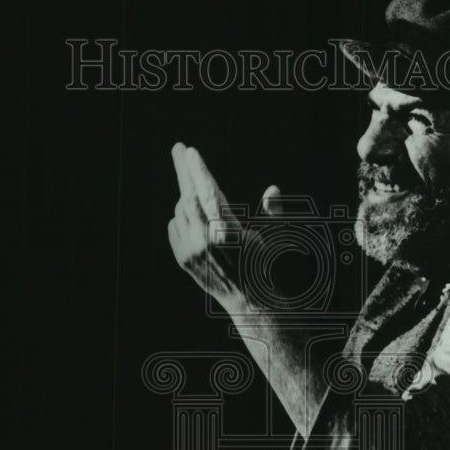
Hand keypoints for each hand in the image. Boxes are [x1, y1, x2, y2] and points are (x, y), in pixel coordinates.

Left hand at [168, 142, 288, 310]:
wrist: (248, 301)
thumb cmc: (266, 265)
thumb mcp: (275, 237)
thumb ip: (274, 212)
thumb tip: (273, 189)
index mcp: (229, 234)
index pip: (209, 194)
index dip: (199, 171)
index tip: (190, 151)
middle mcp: (206, 242)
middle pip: (188, 197)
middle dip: (184, 170)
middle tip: (179, 148)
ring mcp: (191, 252)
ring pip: (181, 211)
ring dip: (188, 196)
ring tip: (199, 191)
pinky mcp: (182, 259)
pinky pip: (174, 227)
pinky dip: (181, 216)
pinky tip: (194, 217)